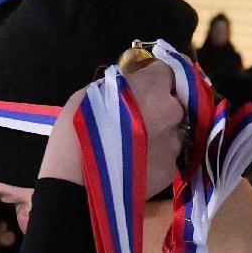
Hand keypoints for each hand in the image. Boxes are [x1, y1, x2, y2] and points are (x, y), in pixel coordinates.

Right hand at [37, 59, 184, 194]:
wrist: (78, 182)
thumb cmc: (77, 130)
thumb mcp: (92, 94)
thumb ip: (121, 87)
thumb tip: (131, 88)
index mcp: (153, 86)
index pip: (169, 70)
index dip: (157, 77)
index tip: (147, 84)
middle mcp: (172, 111)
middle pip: (174, 103)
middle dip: (159, 108)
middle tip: (137, 120)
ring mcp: (174, 143)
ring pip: (171, 133)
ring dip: (158, 135)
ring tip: (133, 148)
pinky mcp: (171, 170)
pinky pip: (166, 158)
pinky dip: (154, 159)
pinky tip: (134, 166)